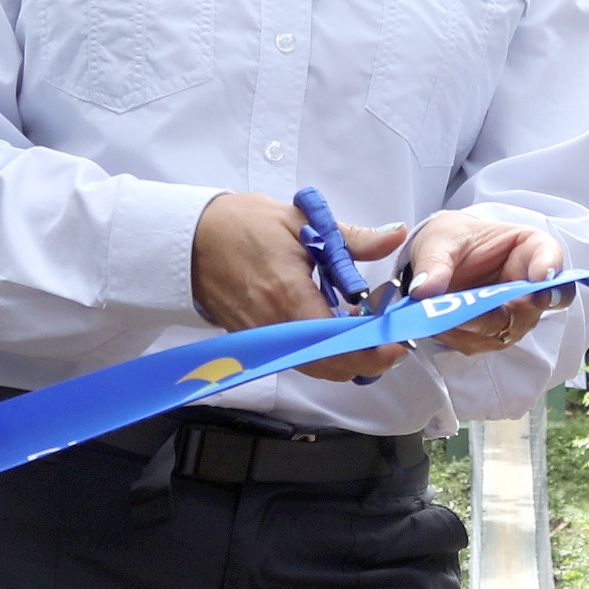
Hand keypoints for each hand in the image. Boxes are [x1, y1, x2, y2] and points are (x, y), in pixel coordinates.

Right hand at [191, 192, 412, 383]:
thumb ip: (352, 238)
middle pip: (329, 365)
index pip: (338, 339)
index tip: (398, 340)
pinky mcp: (254, 341)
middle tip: (391, 340)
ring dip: (345, 359)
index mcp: (287, 293)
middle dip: (366, 359)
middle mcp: (273, 325)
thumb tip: (395, 235)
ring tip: (368, 335)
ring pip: (314, 368)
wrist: (190, 238)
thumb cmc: (241, 224)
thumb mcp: (301, 221)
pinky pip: (296, 359)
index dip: (372, 348)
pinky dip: (322, 355)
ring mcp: (261, 338)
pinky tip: (336, 333)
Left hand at [394, 208, 566, 358]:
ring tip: (442, 316)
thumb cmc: (450, 241)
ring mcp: (517, 315)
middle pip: (536, 303)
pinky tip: (437, 322)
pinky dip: (457, 336)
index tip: (541, 277)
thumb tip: (424, 292)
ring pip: (507, 329)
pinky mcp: (494, 336)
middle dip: (511, 309)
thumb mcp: (438, 241)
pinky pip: (480, 342)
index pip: (550, 257)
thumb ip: (433, 263)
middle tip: (484, 311)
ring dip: (474, 326)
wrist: (440, 261)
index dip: (550, 268)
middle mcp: (531, 286)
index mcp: (529, 248)